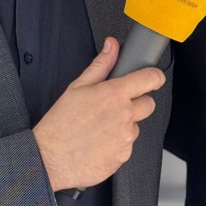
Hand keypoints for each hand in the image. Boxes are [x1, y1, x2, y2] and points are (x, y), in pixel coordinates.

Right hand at [33, 37, 164, 190]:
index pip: (151, 79)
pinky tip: (99, 142)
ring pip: (136, 126)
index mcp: (115, 95)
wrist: (51, 159)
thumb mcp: (77, 87)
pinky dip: (117, 143)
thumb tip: (112, 46)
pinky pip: (127, 145)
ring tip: (100, 127)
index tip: (152, 78)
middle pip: (149, 104)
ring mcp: (126, 137)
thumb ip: (101, 65)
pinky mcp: (124, 155)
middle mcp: (125, 115)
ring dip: (124, 125)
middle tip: (116, 106)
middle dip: (137, 102)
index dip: (154, 76)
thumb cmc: (60, 124)